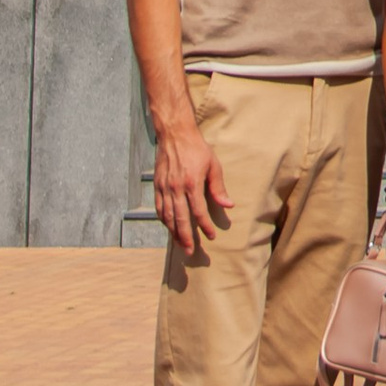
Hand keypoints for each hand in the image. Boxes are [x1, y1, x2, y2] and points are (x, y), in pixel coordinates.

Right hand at [153, 116, 230, 258]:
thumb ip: (218, 187)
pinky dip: (163, 220)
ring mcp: (164, 188)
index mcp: (191, 183)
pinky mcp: (157, 185)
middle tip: (190, 251)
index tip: (210, 236)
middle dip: (186, 237)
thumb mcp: (213, 165)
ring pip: (167, 216)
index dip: (205, 226)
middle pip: (180, 219)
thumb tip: (228, 205)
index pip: (198, 212)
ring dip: (173, 232)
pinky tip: (169, 227)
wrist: (175, 134)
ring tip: (180, 244)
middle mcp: (176, 188)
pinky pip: (159, 208)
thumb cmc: (197, 148)